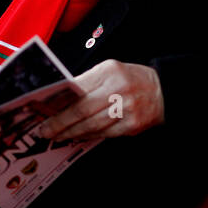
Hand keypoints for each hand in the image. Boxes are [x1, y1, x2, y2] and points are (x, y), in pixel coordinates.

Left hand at [33, 60, 163, 142]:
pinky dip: (89, 136)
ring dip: (72, 133)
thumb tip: (61, 99)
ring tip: (58, 136)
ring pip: (92, 125)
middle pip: (82, 110)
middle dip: (60, 123)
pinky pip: (105, 134)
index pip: (78, 89)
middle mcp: (118, 89)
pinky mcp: (133, 125)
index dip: (59, 104)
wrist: (163, 91)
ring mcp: (127, 109)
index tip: (44, 112)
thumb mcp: (110, 70)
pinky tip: (78, 137)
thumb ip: (88, 82)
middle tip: (46, 130)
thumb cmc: (131, 79)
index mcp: (109, 71)